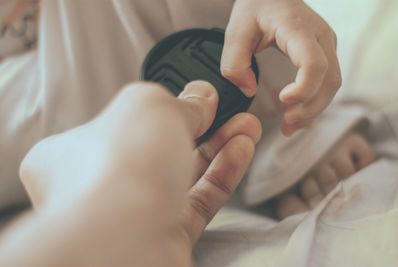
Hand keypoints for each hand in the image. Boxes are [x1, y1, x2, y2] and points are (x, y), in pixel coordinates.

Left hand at [7, 81, 260, 265]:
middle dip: (203, 125)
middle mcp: (101, 183)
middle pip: (160, 146)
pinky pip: (198, 199)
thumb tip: (201, 97)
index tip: (197, 96)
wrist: (126, 240)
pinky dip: (222, 174)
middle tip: (230, 112)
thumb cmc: (115, 169)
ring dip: (219, 147)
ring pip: (183, 173)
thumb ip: (179, 101)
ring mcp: (134, 210)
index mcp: (74, 149)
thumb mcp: (150, 105)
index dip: (164, 105)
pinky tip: (240, 151)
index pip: (123, 121)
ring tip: (246, 128)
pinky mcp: (164, 233)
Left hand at [221, 0, 341, 135]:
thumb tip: (248, 90)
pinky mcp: (324, 52)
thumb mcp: (236, 30)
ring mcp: (326, 44)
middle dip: (310, 108)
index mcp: (298, 28)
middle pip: (329, 80)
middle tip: (286, 124)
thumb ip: (234, 62)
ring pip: (332, 84)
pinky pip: (327, 82)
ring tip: (289, 125)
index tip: (283, 100)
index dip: (304, 88)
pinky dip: (315, 102)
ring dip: (314, 109)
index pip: (314, 64)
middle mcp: (320, 36)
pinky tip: (298, 115)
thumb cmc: (256, 7)